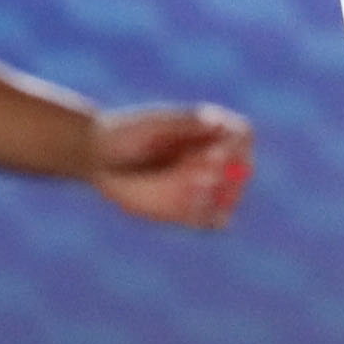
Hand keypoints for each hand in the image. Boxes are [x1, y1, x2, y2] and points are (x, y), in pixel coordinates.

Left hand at [90, 104, 253, 229]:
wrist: (99, 157)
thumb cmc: (126, 132)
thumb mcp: (153, 125)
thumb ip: (185, 122)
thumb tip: (216, 120)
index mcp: (212, 130)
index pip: (244, 136)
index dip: (239, 145)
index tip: (216, 149)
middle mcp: (214, 159)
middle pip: (241, 170)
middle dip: (228, 173)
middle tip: (205, 165)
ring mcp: (204, 187)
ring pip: (226, 199)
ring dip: (218, 198)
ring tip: (189, 185)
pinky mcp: (188, 212)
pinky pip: (210, 222)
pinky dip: (210, 221)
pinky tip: (196, 216)